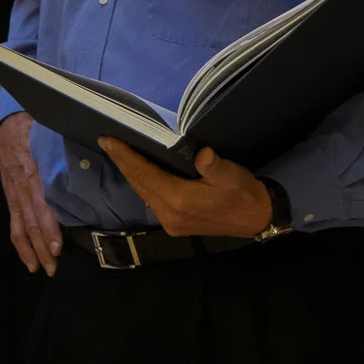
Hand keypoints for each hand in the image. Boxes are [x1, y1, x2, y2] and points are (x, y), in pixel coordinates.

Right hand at [0, 112, 61, 274]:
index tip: (58, 245)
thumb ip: (68, 149)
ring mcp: (15, 194)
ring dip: (31, 250)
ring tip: (42, 269)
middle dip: (43, 247)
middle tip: (54, 267)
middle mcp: (23, 187)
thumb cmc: (35, 128)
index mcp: (35, 172)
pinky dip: (20, 243)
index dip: (49, 227)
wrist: (7, 125)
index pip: (42, 205)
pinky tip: (28, 260)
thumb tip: (99, 154)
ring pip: (22, 227)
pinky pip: (14, 224)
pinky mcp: (10, 198)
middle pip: (32, 222)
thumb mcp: (51, 134)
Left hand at [97, 137, 271, 238]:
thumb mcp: (232, 175)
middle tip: (106, 140)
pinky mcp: (174, 223)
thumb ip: (214, 165)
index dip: (125, 156)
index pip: (145, 174)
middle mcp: (169, 214)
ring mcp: (170, 221)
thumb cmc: (244, 194)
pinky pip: (151, 198)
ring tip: (117, 151)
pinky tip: (138, 169)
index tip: (108, 140)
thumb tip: (201, 154)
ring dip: (130, 172)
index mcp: (180, 200)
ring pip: (143, 192)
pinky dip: (142, 182)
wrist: (257, 219)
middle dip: (122, 162)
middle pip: (139, 183)